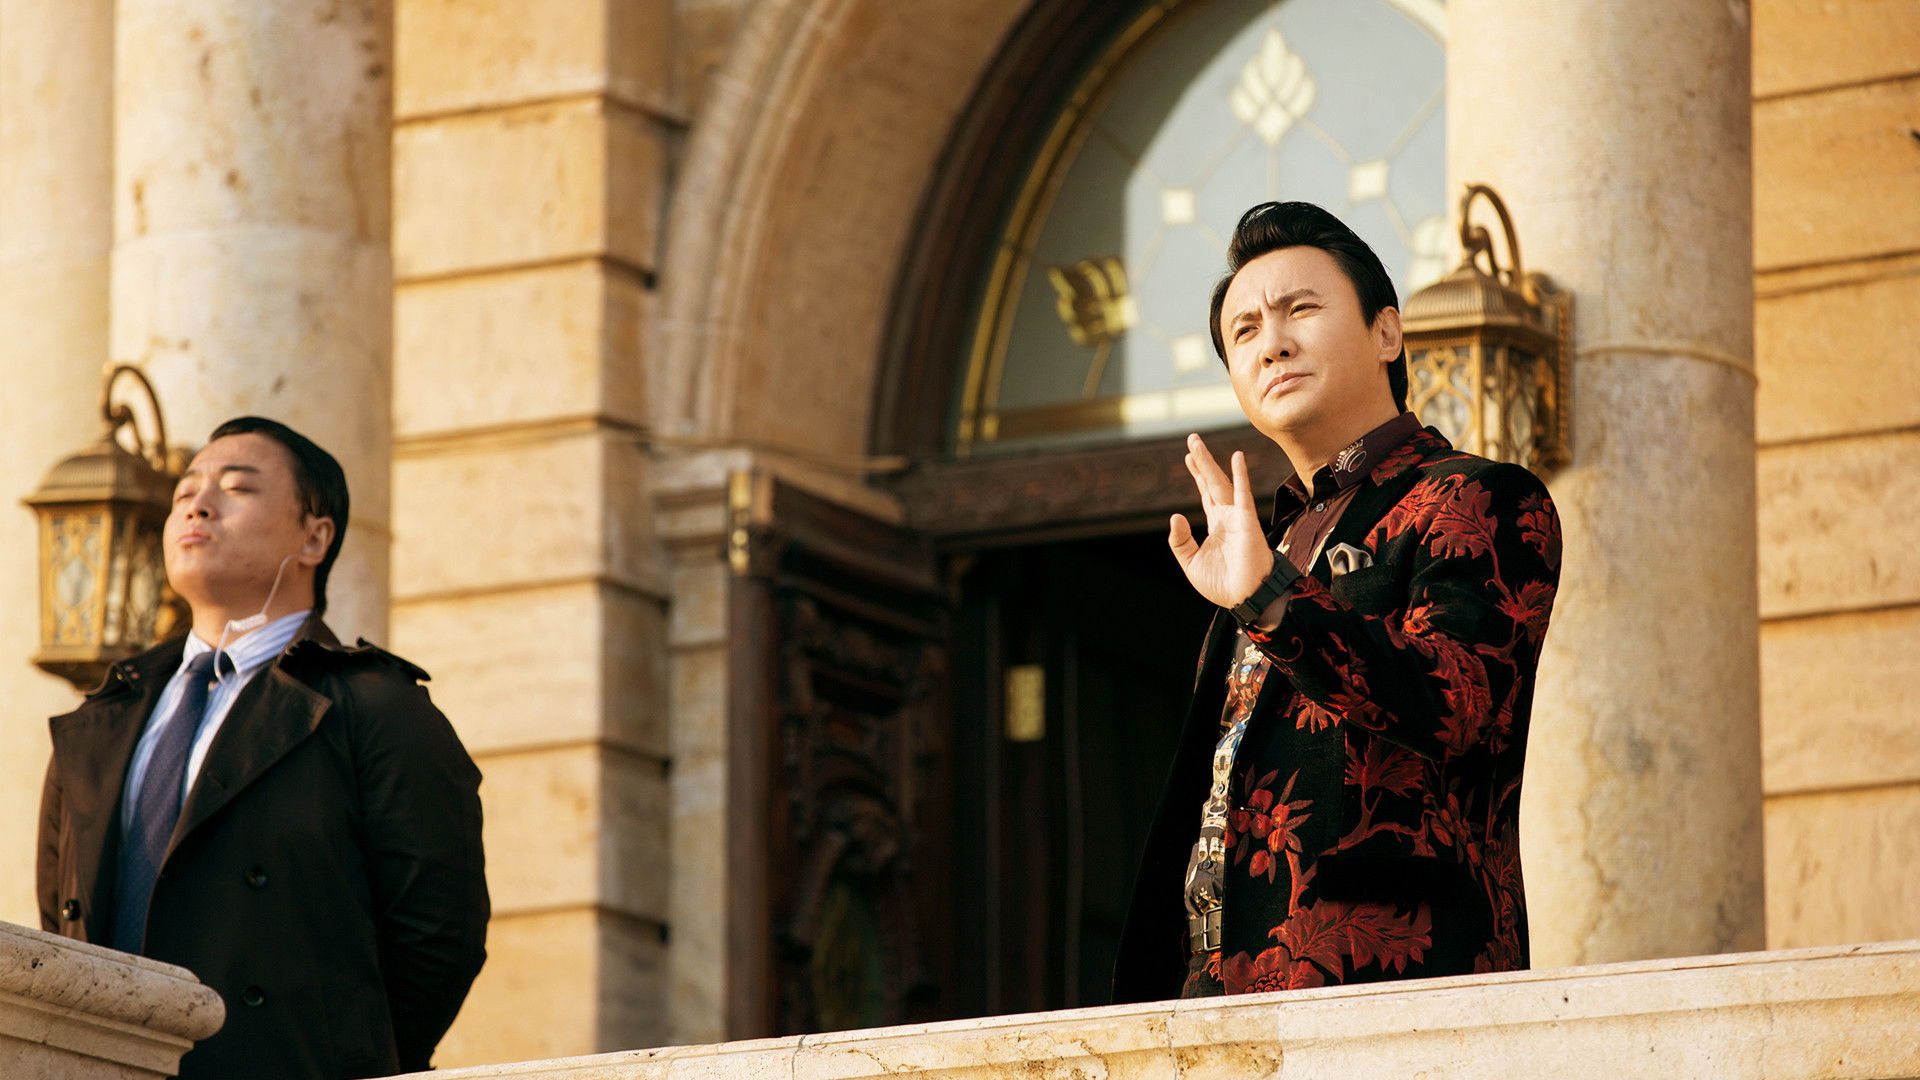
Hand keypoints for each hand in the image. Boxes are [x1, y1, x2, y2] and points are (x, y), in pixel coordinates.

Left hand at [1168, 434, 1275, 608]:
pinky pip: (1243, 494)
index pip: (1205, 494)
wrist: (1245, 598)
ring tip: (1196, 443)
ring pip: (1221, 483)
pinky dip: (1240, 475)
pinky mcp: (1247, 522)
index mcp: (1216, 525)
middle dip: (1202, 461)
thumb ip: (1180, 541)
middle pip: (1211, 483)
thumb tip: (1175, 515)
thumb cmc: (1222, 585)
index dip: (1197, 475)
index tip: (1189, 457)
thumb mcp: (1191, 563)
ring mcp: (1237, 517)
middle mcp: (1227, 517)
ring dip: (1210, 463)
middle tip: (1192, 439)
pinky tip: (1236, 458)